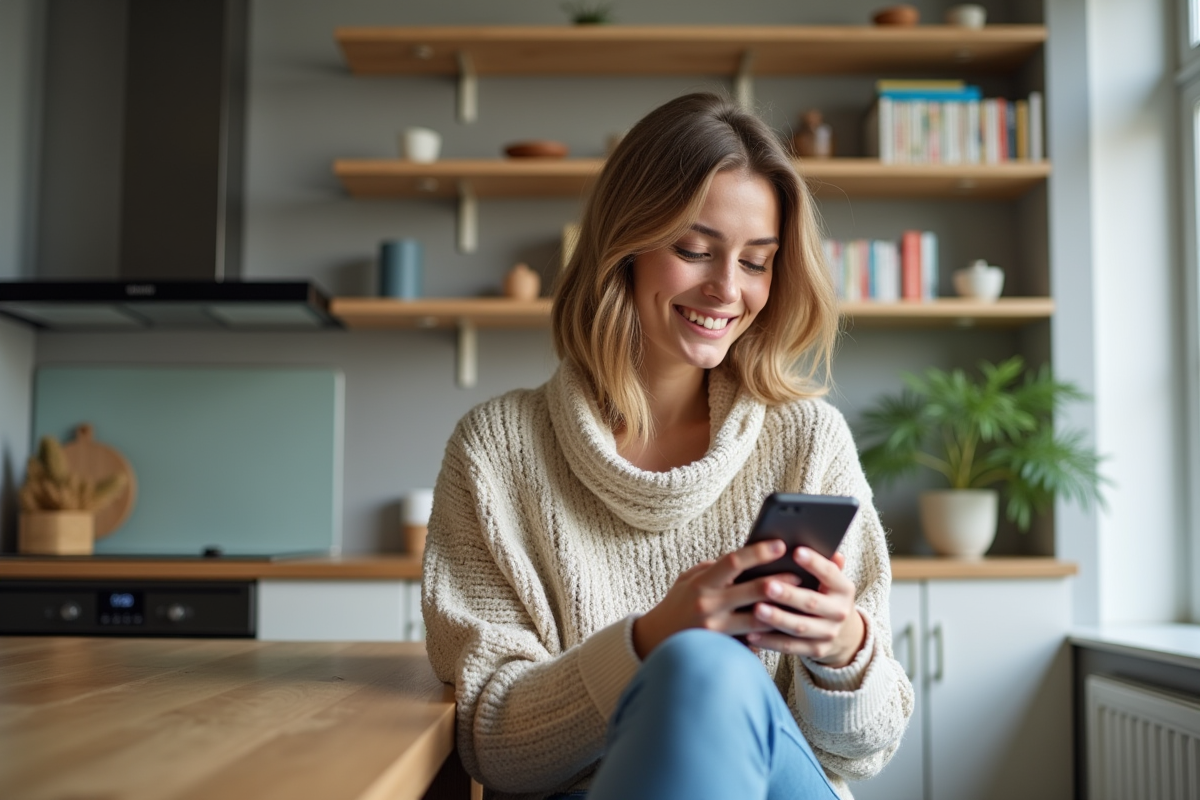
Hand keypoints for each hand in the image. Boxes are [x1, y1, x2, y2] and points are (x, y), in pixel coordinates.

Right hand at [631, 540, 800, 658]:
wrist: (655, 640)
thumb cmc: (677, 604)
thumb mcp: (688, 580)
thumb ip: (714, 568)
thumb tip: (744, 558)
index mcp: (702, 583)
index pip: (733, 562)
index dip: (758, 552)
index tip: (779, 544)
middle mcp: (709, 605)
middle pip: (751, 590)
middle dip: (779, 580)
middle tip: (800, 573)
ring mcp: (717, 629)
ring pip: (758, 618)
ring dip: (781, 608)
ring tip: (800, 600)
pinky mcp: (723, 648)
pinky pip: (753, 640)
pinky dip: (770, 633)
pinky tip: (787, 627)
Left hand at [745, 547, 865, 667]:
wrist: (842, 632)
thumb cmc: (824, 594)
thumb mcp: (831, 579)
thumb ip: (825, 564)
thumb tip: (830, 549)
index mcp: (844, 589)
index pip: (830, 573)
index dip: (814, 563)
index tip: (795, 551)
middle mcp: (839, 612)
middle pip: (811, 602)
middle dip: (789, 594)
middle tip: (767, 585)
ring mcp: (828, 634)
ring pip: (799, 627)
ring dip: (777, 619)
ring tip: (756, 609)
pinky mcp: (816, 650)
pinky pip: (790, 647)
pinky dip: (770, 641)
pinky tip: (751, 634)